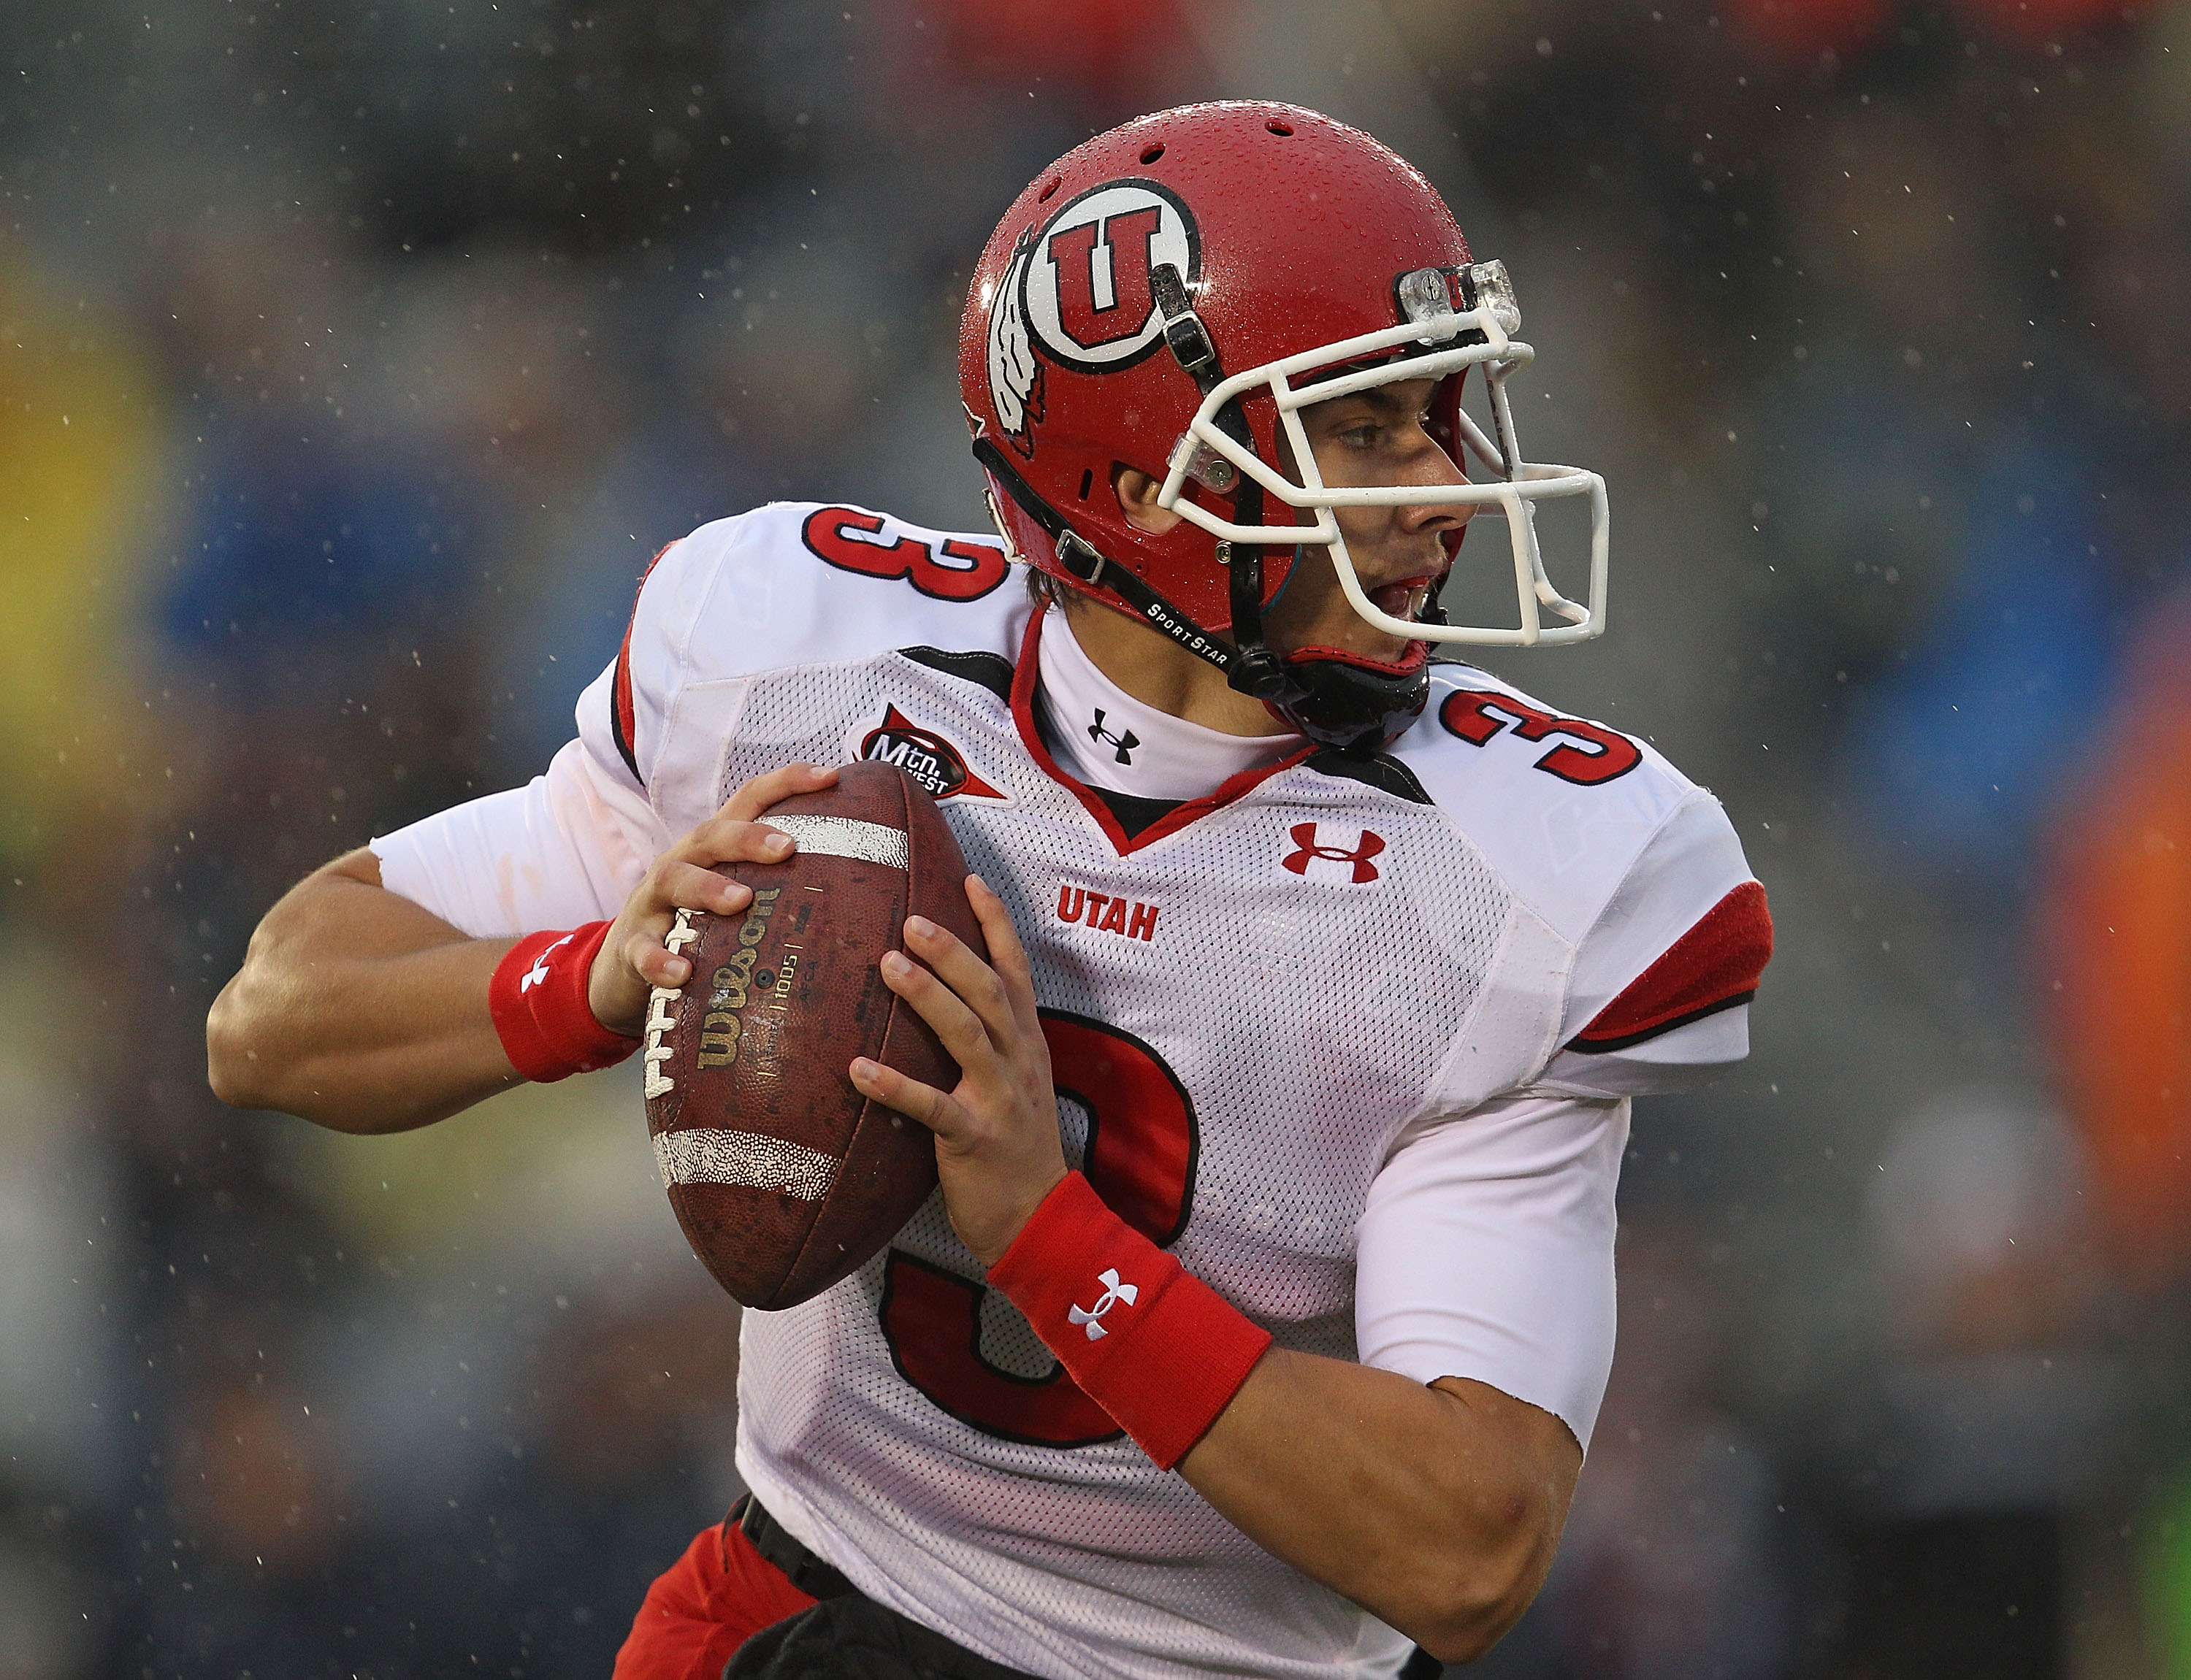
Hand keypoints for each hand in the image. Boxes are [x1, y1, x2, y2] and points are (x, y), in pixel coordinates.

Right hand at [587, 762, 838, 1035]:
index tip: (832, 777)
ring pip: (674, 880)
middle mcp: (683, 861)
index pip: (750, 800)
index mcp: (714, 846)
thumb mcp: (736, 893)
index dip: (788, 782)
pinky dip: (661, 960)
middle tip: (787, 847)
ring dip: (708, 888)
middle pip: (712, 835)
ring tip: (741, 901)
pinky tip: (683, 972)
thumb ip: (785, 883)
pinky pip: (644, 950)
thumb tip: (866, 888)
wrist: (626, 967)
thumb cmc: (701, 923)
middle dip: (748, 836)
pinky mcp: (633, 944)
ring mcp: (653, 901)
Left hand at [849, 876, 1066, 1266]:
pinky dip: (895, 1086)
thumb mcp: (1014, 1081)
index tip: (969, 877)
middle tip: (911, 919)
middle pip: (990, 991)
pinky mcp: (976, 1138)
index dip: (996, 923)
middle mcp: (1019, 1060)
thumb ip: (987, 1040)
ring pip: (968, 1035)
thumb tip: (937, 997)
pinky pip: (933, 1107)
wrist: (1040, 1218)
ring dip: (928, 997)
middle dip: (953, 951)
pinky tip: (858, 1070)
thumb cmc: (1015, 1147)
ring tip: (887, 965)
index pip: (1016, 969)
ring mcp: (1000, 1098)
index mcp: (1027, 1042)